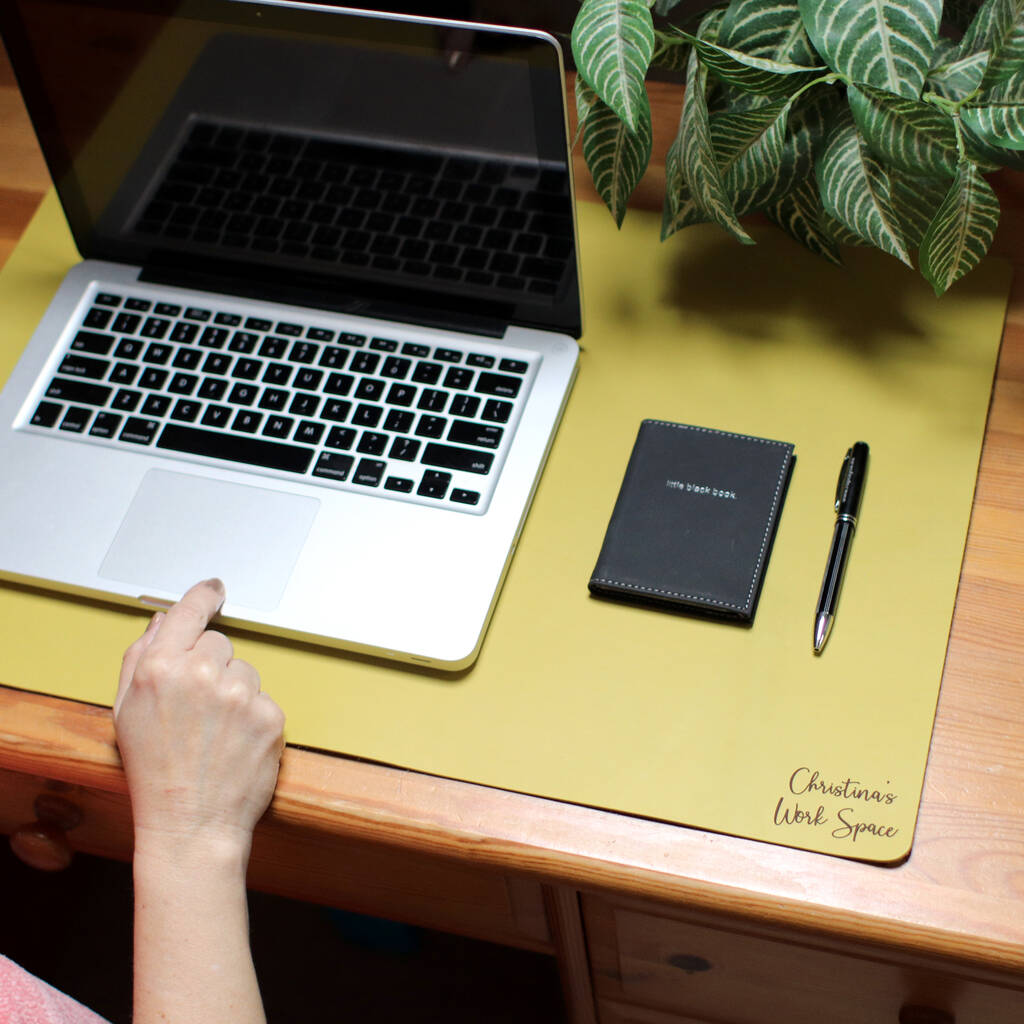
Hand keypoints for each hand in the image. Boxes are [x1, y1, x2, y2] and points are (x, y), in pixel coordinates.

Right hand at [114, 579, 284, 862]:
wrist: (191, 824)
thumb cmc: (154, 774)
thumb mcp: (126, 712)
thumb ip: (141, 659)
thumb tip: (161, 622)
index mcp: (160, 669)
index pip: (188, 613)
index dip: (203, 597)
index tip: (214, 589)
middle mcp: (202, 675)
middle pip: (220, 643)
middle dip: (211, 666)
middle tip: (196, 708)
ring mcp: (241, 694)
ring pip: (246, 671)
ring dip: (234, 692)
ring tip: (213, 732)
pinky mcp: (270, 715)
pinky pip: (264, 699)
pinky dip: (253, 717)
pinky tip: (234, 743)